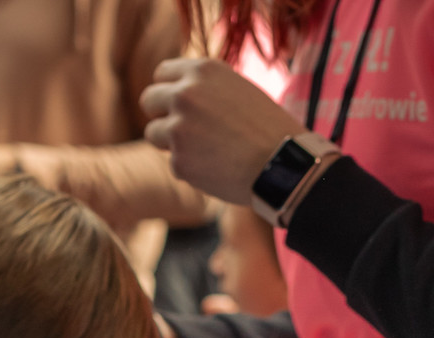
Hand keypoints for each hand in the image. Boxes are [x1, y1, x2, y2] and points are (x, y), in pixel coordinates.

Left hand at [141, 57, 308, 203]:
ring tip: (206, 151)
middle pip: (148, 100)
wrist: (284, 166)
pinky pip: (174, 163)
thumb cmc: (270, 129)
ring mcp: (178, 128)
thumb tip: (176, 96)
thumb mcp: (239, 90)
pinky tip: (218, 169)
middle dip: (161, 115)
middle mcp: (185, 94)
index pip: (161, 74)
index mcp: (202, 71)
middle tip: (182, 129)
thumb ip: (205, 89)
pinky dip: (191, 169)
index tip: (175, 104)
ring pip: (154, 134)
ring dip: (173, 143)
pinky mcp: (179, 161)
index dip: (168, 90)